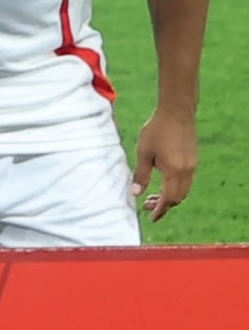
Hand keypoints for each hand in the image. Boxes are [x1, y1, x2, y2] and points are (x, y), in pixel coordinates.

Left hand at [134, 107, 196, 222]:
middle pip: (178, 197)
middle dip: (164, 205)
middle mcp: (187, 171)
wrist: (177, 112)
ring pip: (183, 189)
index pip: (169, 199)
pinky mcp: (193, 159)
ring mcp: (192, 165)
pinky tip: (163, 181)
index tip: (151, 217)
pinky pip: (186, 180)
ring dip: (170, 196)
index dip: (160, 210)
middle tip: (147, 205)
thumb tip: (135, 194)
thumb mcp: (144, 153)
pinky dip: (175, 186)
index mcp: (174, 172)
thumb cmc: (157, 130)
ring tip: (153, 195)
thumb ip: (141, 175)